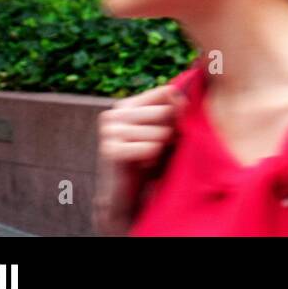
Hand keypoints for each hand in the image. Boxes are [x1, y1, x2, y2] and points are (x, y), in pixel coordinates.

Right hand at [93, 82, 187, 235]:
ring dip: (162, 149)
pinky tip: (142, 166)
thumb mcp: (165, 130)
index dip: (179, 112)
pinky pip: (152, 148)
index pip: (167, 92)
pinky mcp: (109, 150)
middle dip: (171, 133)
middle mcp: (113, 113)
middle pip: (166, 112)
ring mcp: (109, 131)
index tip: (171, 129)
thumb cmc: (149, 160)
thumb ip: (174, 110)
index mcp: (126, 104)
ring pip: (162, 132)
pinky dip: (153, 159)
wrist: (125, 196)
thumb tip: (178, 94)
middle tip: (156, 148)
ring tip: (148, 158)